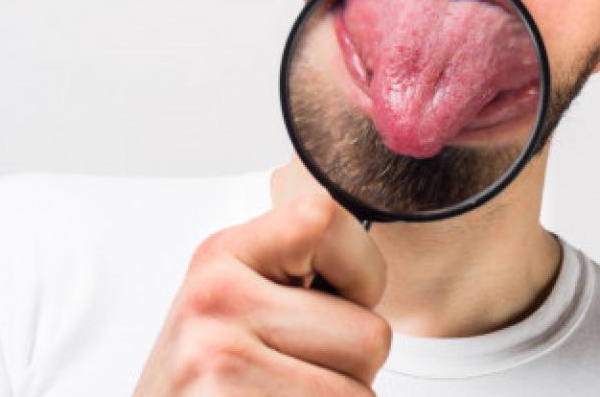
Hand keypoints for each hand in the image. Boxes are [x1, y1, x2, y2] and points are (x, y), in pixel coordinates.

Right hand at [134, 194, 389, 395]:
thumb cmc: (212, 377)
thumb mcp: (241, 303)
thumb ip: (302, 276)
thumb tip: (387, 261)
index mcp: (223, 255)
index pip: (327, 221)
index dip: (361, 275)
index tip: (332, 301)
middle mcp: (215, 299)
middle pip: (370, 335)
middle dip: (351, 366)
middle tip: (292, 374)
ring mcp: (218, 360)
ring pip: (359, 393)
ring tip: (278, 396)